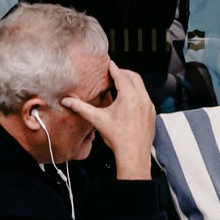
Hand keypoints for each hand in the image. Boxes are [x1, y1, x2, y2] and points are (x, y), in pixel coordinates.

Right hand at [62, 60, 154, 179]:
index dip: (113, 68)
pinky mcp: (151, 114)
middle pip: (134, 77)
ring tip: (119, 86)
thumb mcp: (98, 120)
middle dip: (123, 73)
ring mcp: (149, 106)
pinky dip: (137, 94)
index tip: (109, 64)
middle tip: (113, 73)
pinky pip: (145, 98)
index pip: (121, 75)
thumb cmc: (119, 139)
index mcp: (129, 97)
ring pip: (141, 87)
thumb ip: (81, 108)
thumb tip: (67, 102)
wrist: (133, 155)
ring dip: (131, 83)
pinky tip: (127, 102)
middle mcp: (142, 99)